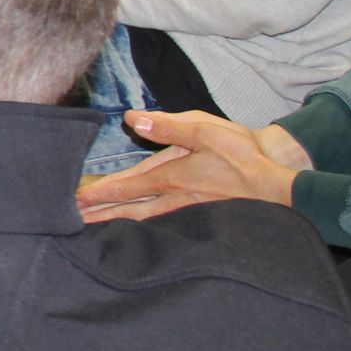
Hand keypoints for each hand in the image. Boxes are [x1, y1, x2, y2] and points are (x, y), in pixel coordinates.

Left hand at [76, 112, 304, 221]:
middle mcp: (174, 199)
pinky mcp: (197, 216)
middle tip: (72, 223)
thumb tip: (132, 119)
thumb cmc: (244, 155)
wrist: (278, 184)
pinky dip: (141, 226)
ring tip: (95, 229)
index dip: (100, 193)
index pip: (127, 187)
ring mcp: (186, 211)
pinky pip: (160, 223)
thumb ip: (168, 126)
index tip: (75, 200)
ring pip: (143, 220)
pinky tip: (135, 231)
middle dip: (100, 214)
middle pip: (129, 210)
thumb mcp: (206, 131)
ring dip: (117, 223)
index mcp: (171, 177)